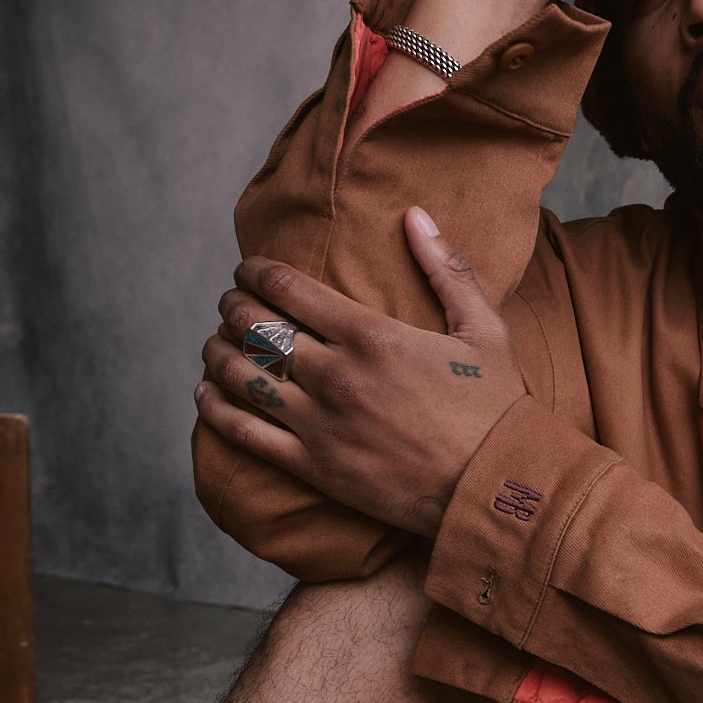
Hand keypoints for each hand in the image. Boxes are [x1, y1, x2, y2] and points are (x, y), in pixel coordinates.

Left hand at [195, 209, 526, 537]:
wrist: (496, 488)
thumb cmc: (497, 408)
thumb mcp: (484, 329)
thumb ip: (447, 268)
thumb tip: (415, 214)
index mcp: (371, 335)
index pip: (286, 287)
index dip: (255, 271)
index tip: (247, 269)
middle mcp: (336, 374)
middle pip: (255, 327)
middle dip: (232, 307)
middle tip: (229, 303)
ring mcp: (320, 423)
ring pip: (241, 377)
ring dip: (218, 353)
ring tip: (215, 344)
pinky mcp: (314, 466)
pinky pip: (246, 434)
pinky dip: (216, 410)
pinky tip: (205, 394)